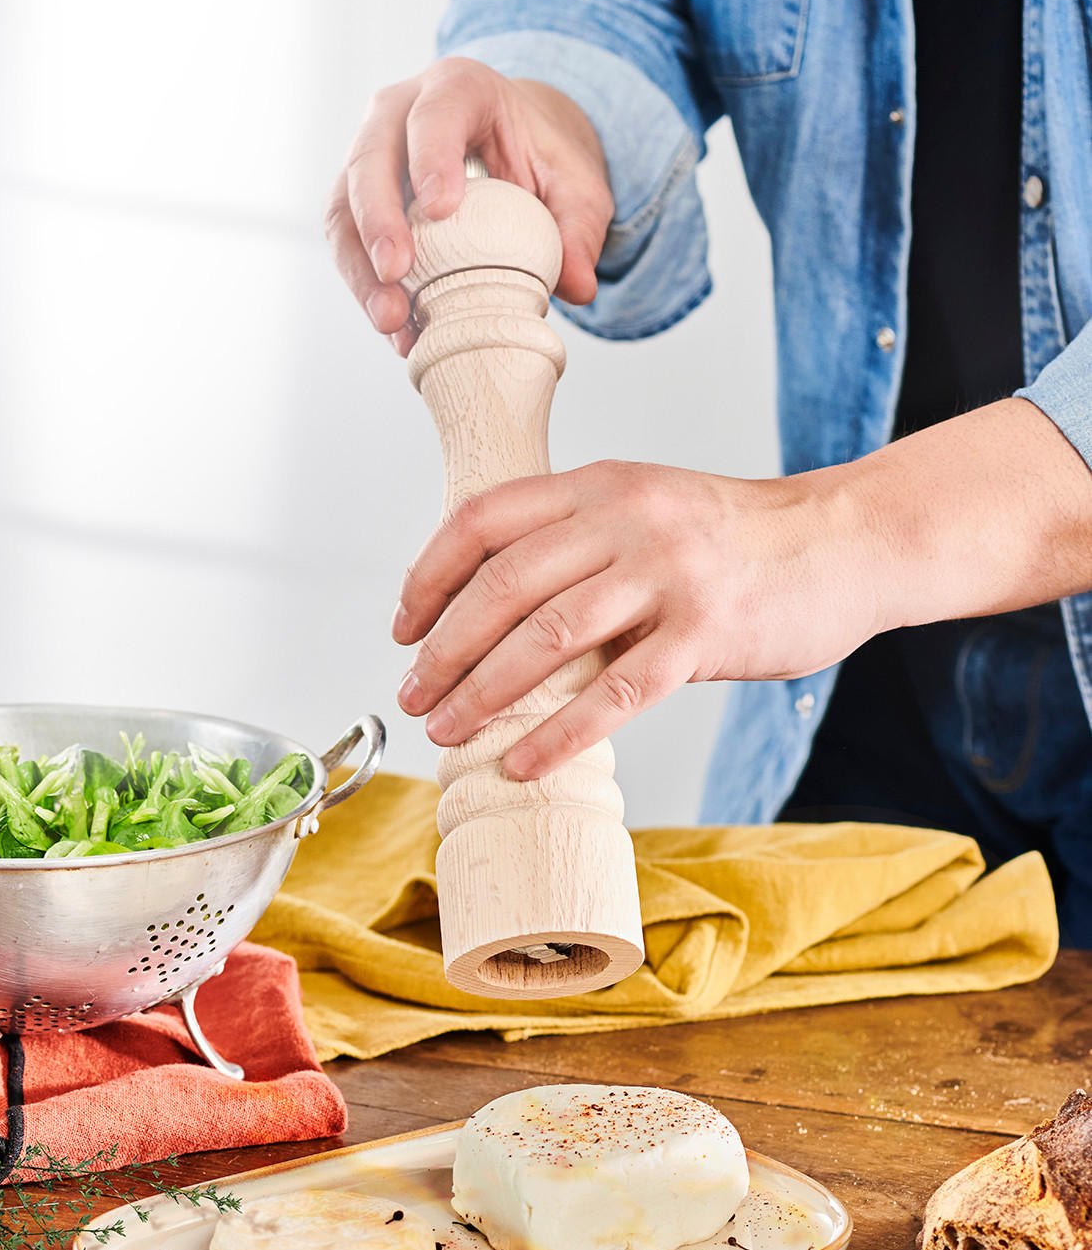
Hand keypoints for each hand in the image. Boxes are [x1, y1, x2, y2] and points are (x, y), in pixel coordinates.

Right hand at [324, 58, 612, 355]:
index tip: (440, 208)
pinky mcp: (358, 202)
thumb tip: (579, 287)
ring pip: (343, 205)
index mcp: (459, 89)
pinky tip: (394, 329)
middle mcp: (399, 113)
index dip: (431, 156)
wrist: (513, 151)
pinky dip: (365, 288)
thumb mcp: (577, 185)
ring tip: (390, 319)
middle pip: (369, 157)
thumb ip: (581, 228)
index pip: (435, 113)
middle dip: (377, 218)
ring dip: (359, 267)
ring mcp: (370, 156)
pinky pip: (347, 243)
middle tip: (396, 272)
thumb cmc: (541, 157)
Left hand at [393, 459, 882, 778]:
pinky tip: (525, 764)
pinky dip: (560, 734)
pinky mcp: (705, 633)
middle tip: (414, 696)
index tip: (403, 627)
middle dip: (444, 649)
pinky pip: (616, 693)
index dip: (429, 576)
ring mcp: (667, 575)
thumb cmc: (738, 541)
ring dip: (485, 693)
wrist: (846, 543)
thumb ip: (580, 546)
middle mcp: (626, 520)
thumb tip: (495, 617)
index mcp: (600, 485)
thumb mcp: (649, 511)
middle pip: (502, 586)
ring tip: (449, 732)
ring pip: (547, 638)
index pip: (483, 520)